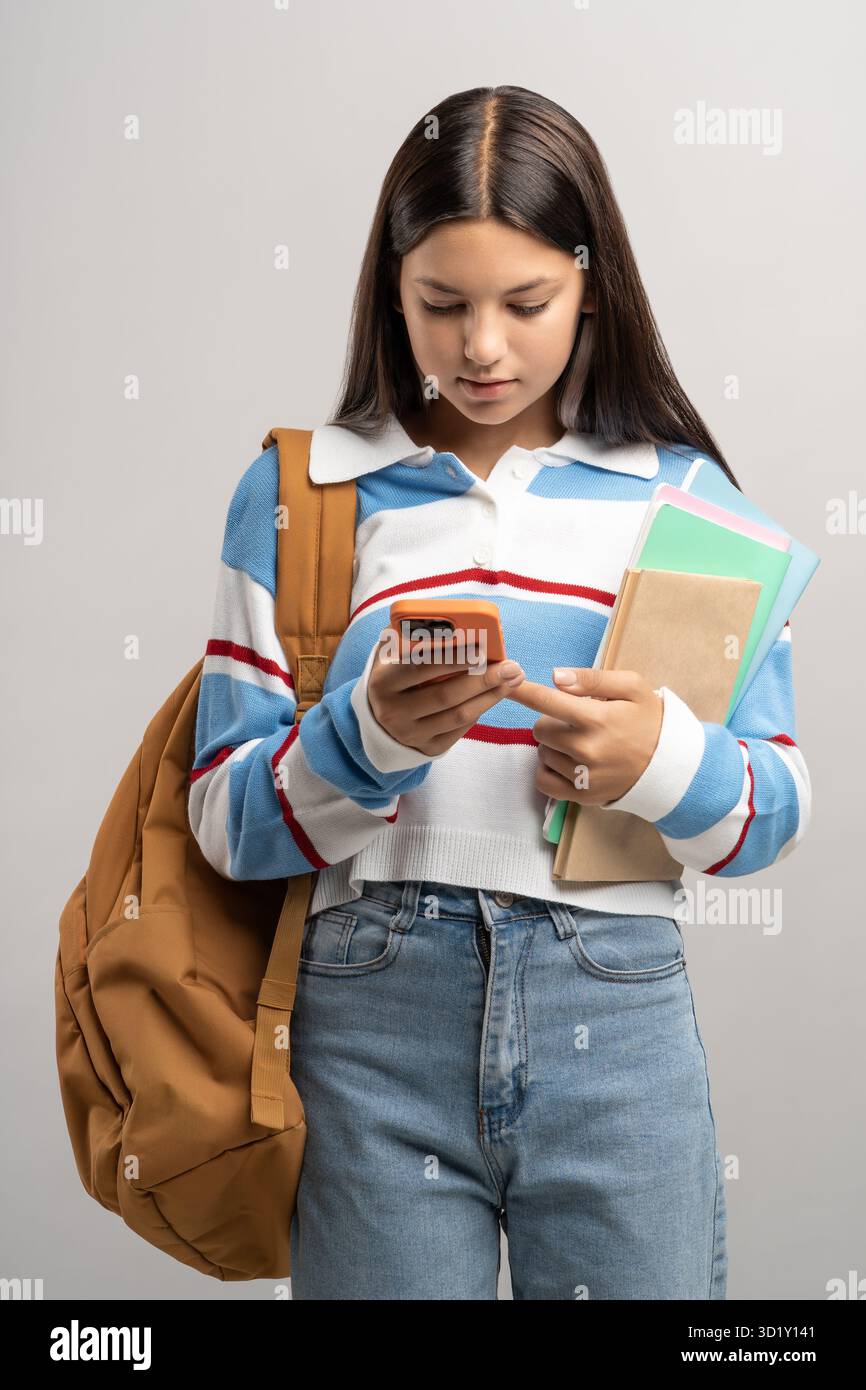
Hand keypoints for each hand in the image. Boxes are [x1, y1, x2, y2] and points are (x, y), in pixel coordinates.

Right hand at [367, 628, 525, 757]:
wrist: (379, 717)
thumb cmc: (396, 675)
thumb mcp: (393, 655)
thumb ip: (414, 638)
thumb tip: (456, 625)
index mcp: (383, 683)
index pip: (421, 668)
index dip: (453, 658)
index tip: (482, 648)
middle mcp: (393, 712)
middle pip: (446, 695)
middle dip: (483, 679)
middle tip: (511, 666)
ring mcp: (410, 734)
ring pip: (459, 715)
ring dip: (491, 696)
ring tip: (513, 680)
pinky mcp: (427, 748)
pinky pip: (461, 730)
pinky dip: (480, 710)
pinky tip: (494, 695)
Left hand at [507, 667, 663, 804]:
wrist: (670, 764)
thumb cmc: (648, 720)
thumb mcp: (632, 687)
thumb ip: (593, 679)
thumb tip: (555, 676)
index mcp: (597, 719)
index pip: (547, 701)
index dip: (522, 691)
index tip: (503, 682)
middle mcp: (586, 749)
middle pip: (540, 729)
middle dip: (552, 721)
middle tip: (577, 722)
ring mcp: (583, 776)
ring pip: (542, 753)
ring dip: (553, 745)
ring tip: (579, 742)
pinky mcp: (582, 796)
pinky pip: (543, 781)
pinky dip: (548, 770)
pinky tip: (566, 762)